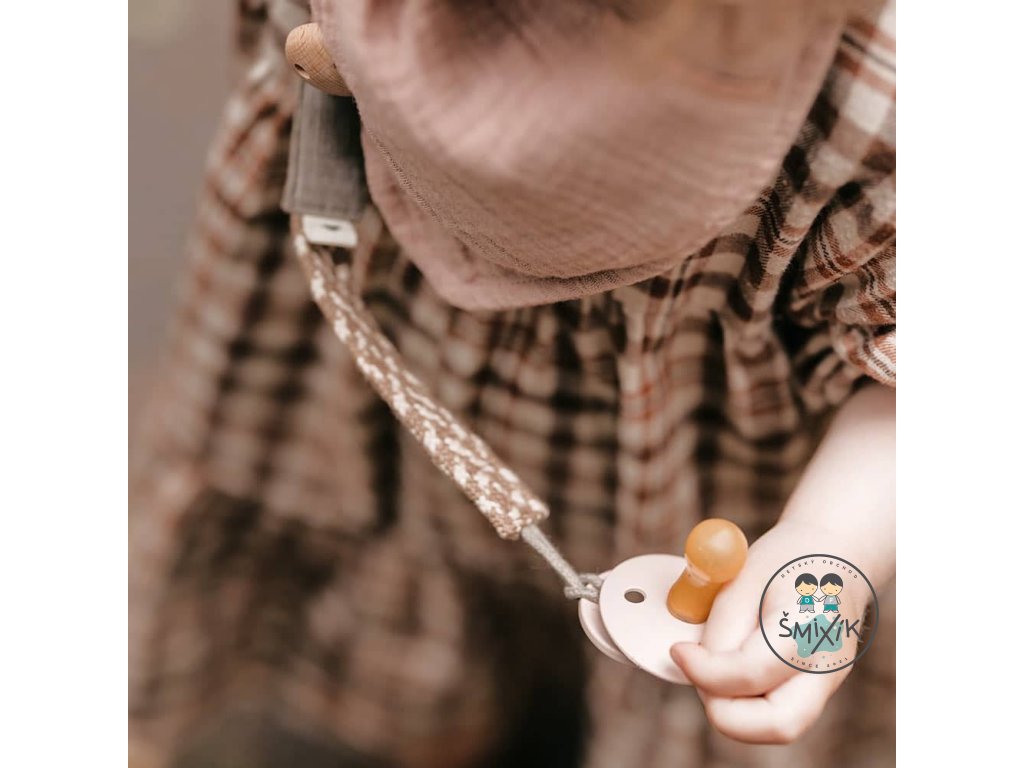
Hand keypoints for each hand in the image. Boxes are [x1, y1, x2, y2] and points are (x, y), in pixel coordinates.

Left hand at [669, 519, 870, 743]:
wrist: (836, 551)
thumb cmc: (790, 558)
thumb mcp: (744, 579)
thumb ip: (721, 630)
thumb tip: (696, 669)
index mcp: (809, 627)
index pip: (751, 674)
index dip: (703, 670)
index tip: (679, 651)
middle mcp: (828, 665)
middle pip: (779, 725)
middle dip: (725, 712)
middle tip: (697, 675)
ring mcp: (829, 682)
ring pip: (778, 726)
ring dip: (736, 708)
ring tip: (716, 664)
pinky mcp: (818, 688)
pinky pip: (778, 711)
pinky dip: (748, 701)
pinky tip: (734, 664)